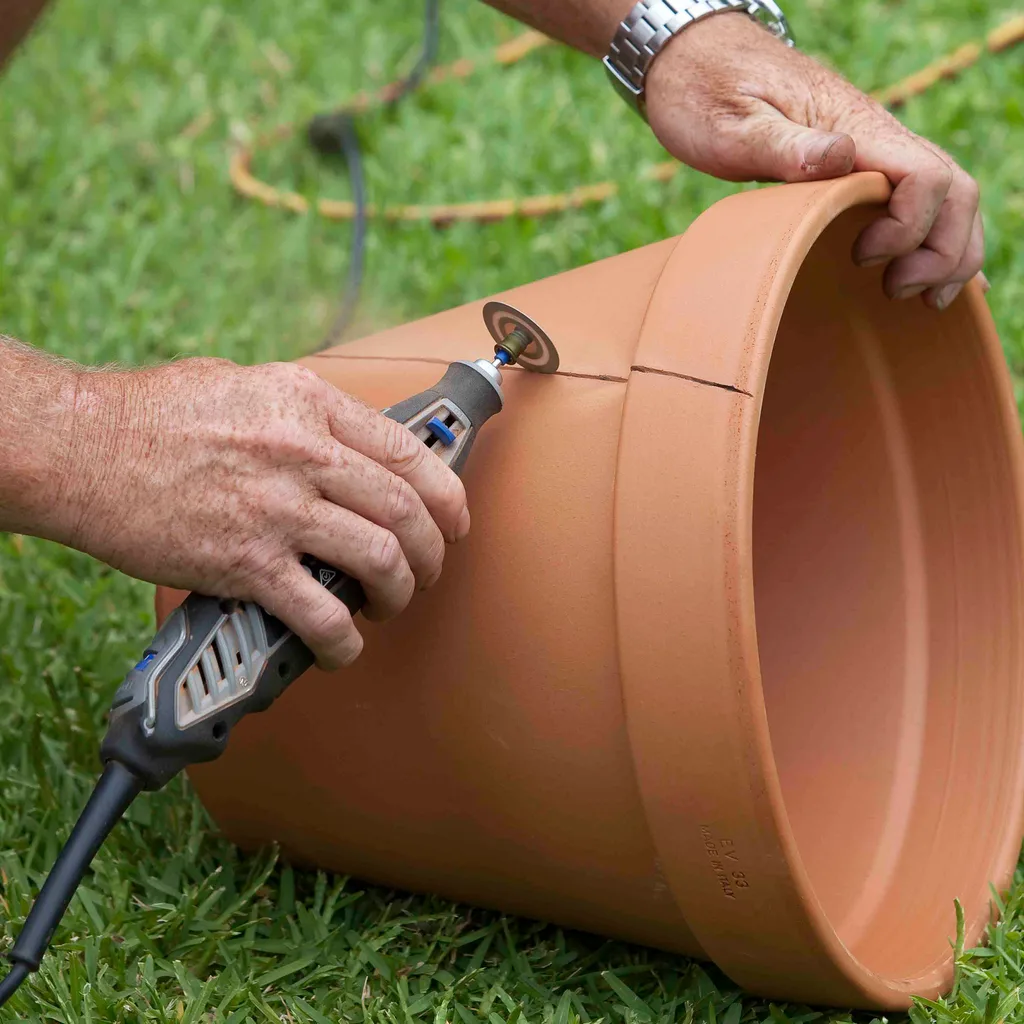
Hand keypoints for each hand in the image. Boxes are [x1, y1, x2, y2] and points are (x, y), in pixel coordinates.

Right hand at [47, 357, 469, 668]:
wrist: (80, 447)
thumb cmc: (152, 413)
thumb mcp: (244, 383)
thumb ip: (302, 411)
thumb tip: (344, 439)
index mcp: (309, 404)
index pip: (408, 450)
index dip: (447, 492)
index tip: (454, 517)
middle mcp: (304, 453)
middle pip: (406, 509)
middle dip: (434, 550)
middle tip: (430, 568)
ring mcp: (278, 509)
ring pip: (380, 559)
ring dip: (400, 592)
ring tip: (391, 604)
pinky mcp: (246, 562)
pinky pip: (321, 612)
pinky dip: (344, 640)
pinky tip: (342, 646)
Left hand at [644, 12, 985, 310]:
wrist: (697, 65)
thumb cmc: (707, 95)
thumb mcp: (732, 123)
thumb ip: (784, 145)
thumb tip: (838, 159)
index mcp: (856, 128)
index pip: (926, 178)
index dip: (909, 228)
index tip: (859, 257)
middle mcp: (878, 140)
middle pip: (955, 194)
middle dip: (943, 252)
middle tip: (897, 291)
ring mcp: (872, 156)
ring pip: (948, 201)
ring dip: (948, 253)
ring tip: (922, 300)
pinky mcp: (856, 171)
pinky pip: (916, 204)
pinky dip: (931, 243)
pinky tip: (926, 282)